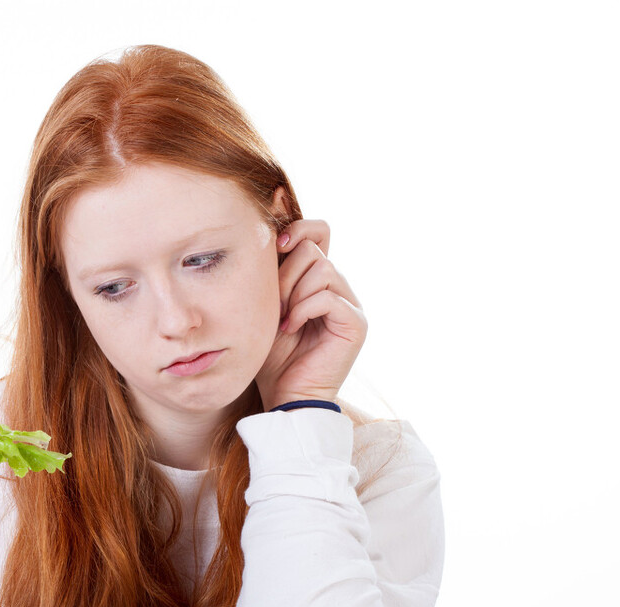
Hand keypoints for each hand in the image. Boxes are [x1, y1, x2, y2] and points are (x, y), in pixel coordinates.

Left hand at [256, 219, 366, 409]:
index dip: (296, 229)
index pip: (318, 230)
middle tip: (274, 303)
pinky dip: (302, 310)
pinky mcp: (356, 324)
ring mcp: (351, 304)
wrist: (282, 394)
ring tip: (283, 320)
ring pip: (321, 268)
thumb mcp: (263, 300)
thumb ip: (270, 263)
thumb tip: (273, 198)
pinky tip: (290, 329)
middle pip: (314, 248)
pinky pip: (327, 296)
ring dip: (293, 293)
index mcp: (318, 278)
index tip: (274, 247)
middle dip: (285, 272)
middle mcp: (339, 286)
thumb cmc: (268, 352)